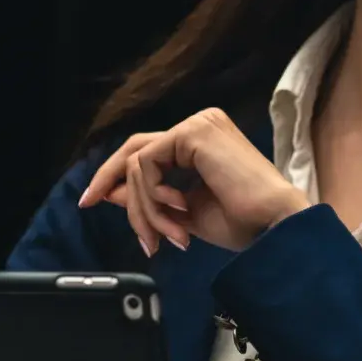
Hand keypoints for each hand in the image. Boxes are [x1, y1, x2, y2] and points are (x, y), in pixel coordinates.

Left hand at [78, 107, 309, 255]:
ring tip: (164, 236)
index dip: (119, 177)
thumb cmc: (244, 223)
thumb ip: (149, 197)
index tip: (94, 201)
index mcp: (205, 141)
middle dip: (109, 178)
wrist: (273, 225)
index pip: (149, 152)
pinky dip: (150, 196)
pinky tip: (175, 212)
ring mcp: (199, 125)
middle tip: (87, 203)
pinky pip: (146, 164)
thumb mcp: (183, 212)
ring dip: (143, 207)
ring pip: (139, 163)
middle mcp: (202, 125)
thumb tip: (111, 192)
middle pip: (136, 150)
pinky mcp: (193, 132)